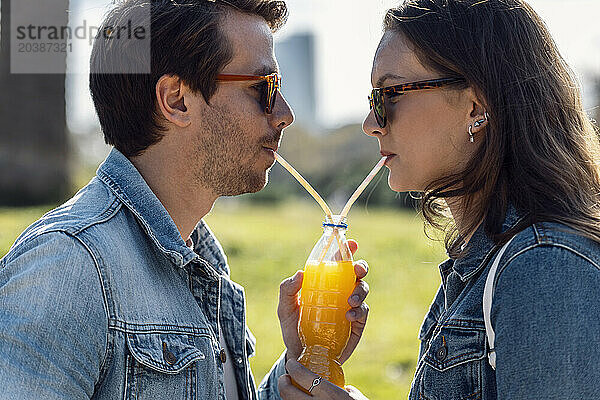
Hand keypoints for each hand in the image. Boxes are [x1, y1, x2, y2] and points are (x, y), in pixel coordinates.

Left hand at [277, 239, 369, 361]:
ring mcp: (350, 307)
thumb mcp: (285, 308)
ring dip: (360, 291)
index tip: (352, 243)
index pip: (338, 262)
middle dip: (361, 267)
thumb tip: (300, 273)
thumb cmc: (293, 328)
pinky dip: (358, 311)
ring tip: (349, 301)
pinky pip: (363, 313)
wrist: (301, 356)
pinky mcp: (356, 325)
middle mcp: (340, 291)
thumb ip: (287, 290)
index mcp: (325, 282)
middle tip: (356, 271)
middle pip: (357, 273)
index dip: (347, 250)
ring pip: (363, 290)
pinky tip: (348, 316)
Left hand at [278, 359, 368, 399]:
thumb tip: (346, 388)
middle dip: (282, 382)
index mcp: (328, 394)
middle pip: (287, 392)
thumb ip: (349, 391)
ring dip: (286, 396)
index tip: (291, 363)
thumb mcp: (358, 399)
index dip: (292, 367)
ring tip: (291, 391)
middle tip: (285, 377)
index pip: (301, 375)